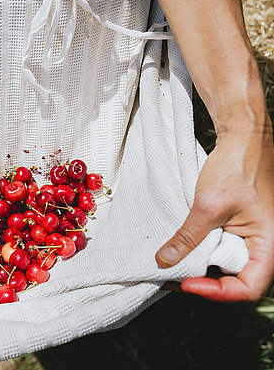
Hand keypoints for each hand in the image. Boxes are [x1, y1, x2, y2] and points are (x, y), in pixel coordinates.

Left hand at [156, 129, 273, 300]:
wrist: (243, 138)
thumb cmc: (238, 166)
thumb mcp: (208, 205)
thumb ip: (188, 237)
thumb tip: (166, 261)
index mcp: (269, 243)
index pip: (249, 286)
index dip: (218, 291)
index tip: (189, 283)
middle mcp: (263, 244)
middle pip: (236, 279)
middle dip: (204, 282)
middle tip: (173, 277)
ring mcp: (250, 236)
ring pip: (226, 264)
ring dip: (200, 267)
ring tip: (173, 265)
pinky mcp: (237, 228)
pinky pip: (220, 248)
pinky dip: (200, 251)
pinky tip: (181, 249)